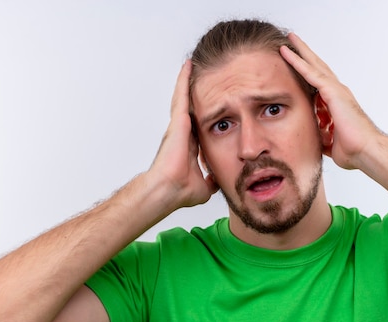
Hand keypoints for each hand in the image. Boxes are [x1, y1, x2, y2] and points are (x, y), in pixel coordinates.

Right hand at [149, 60, 218, 208]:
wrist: (168, 190)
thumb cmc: (179, 191)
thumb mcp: (204, 186)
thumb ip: (211, 181)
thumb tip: (218, 182)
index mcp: (188, 146)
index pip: (198, 125)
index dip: (203, 114)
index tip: (209, 105)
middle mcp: (182, 133)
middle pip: (190, 107)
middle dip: (194, 93)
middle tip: (201, 76)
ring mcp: (178, 126)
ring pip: (184, 97)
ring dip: (188, 82)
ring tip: (192, 64)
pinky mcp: (178, 121)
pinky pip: (182, 95)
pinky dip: (184, 80)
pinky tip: (188, 66)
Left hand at [280, 33, 383, 169]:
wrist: (365, 152)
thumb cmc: (353, 150)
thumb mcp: (329, 142)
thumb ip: (321, 136)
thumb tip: (313, 140)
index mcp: (336, 103)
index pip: (318, 82)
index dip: (307, 71)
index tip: (297, 62)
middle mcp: (337, 93)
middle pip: (317, 67)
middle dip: (304, 53)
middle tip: (292, 40)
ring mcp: (336, 90)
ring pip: (314, 65)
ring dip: (300, 51)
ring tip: (289, 38)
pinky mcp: (333, 92)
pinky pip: (311, 74)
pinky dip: (298, 63)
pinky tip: (287, 53)